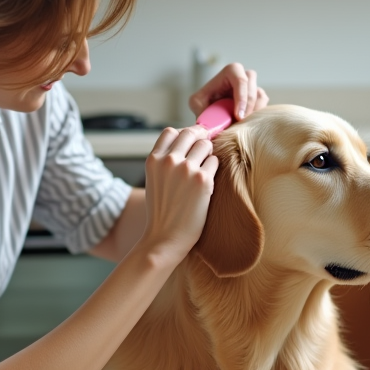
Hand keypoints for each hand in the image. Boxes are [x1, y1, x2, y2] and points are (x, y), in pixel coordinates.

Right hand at [139, 125, 218, 265]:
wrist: (165, 238)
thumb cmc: (161, 211)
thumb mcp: (154, 180)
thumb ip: (165, 160)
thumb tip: (187, 143)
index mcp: (153, 160)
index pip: (170, 131)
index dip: (183, 135)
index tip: (190, 142)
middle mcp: (169, 161)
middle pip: (191, 133)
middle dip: (199, 139)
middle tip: (204, 150)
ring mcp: (186, 169)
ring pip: (206, 144)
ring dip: (208, 154)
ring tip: (204, 170)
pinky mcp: (203, 180)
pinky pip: (215, 162)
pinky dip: (213, 169)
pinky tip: (207, 183)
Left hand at [188, 62, 269, 121]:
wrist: (210, 113)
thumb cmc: (203, 104)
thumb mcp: (197, 103)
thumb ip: (204, 107)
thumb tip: (213, 119)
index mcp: (230, 71)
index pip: (241, 81)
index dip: (242, 99)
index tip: (238, 117)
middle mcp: (244, 75)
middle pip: (253, 88)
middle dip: (248, 107)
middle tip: (240, 122)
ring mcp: (253, 85)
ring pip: (260, 96)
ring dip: (253, 111)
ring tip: (242, 124)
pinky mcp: (258, 96)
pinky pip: (263, 104)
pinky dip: (258, 114)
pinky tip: (246, 122)